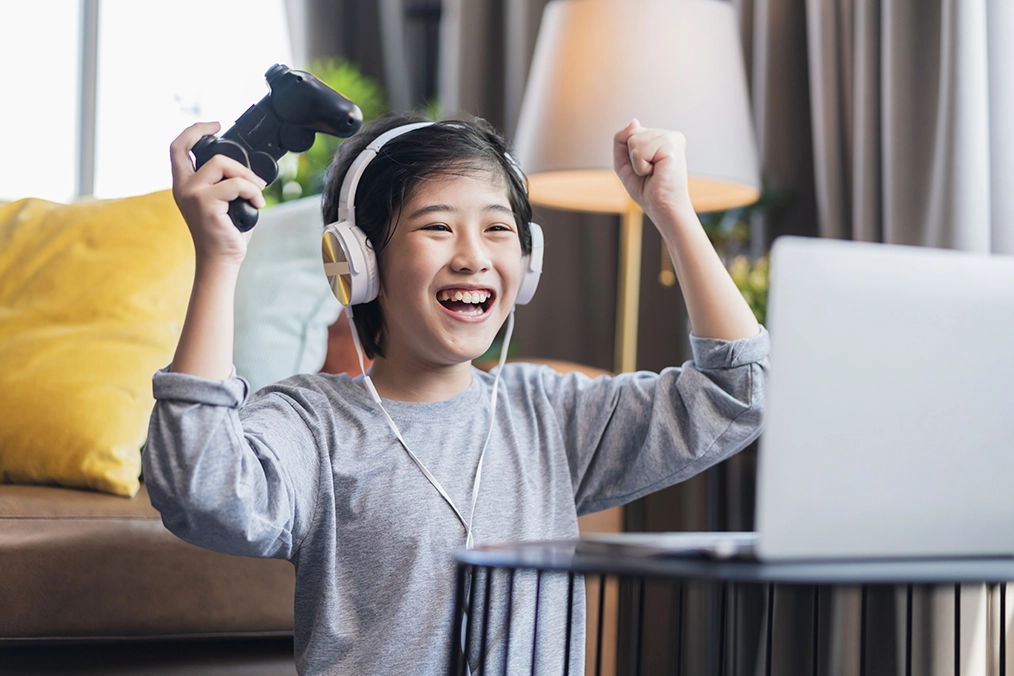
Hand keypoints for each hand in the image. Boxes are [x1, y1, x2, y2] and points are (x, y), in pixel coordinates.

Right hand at [169, 122, 266, 263]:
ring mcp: (192, 194)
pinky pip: (236, 185)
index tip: (216, 125)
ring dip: (248, 178)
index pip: (178, 147)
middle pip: (208, 154)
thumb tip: (248, 167)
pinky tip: (257, 204)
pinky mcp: (206, 204)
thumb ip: (225, 181)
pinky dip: (252, 192)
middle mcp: (183, 187)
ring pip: (222, 165)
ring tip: (257, 194)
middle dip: (237, 162)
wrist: (221, 260)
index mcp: (183, 184)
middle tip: (256, 180)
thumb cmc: (225, 233)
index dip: (194, 130)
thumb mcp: (222, 201)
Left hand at [613, 119, 692, 221]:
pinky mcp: (672, 145)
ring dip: (637, 163)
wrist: (663, 208)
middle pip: (631, 134)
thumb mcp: (624, 162)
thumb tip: (634, 121)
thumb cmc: (647, 189)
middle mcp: (669, 135)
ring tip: (653, 173)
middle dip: (632, 158)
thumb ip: (622, 139)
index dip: (629, 155)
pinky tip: (656, 172)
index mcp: (661, 137)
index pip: (630, 132)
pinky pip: (639, 151)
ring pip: (633, 140)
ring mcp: (672, 138)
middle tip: (650, 173)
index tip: (646, 169)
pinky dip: (641, 166)